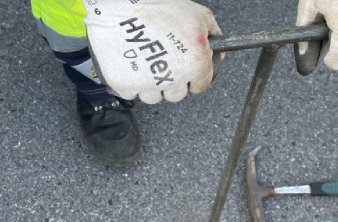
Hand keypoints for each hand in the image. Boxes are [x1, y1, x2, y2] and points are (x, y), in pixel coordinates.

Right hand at [82, 0, 224, 103]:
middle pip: (176, 94)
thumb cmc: (156, 6)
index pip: (200, 86)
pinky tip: (131, 64)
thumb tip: (218, 48)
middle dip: (172, 80)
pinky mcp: (123, 85)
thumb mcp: (198, 15)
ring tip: (146, 61)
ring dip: (151, 84)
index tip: (187, 70)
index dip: (194, 76)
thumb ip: (212, 34)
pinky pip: (130, 93)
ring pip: (153, 97)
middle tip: (164, 61)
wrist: (119, 6)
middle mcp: (173, 77)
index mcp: (194, 63)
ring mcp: (147, 84)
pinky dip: (130, 82)